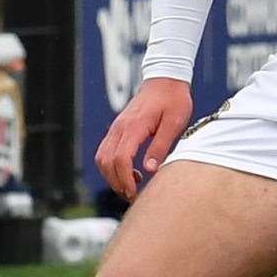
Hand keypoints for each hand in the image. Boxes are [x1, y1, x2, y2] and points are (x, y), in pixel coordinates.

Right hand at [95, 77, 192, 201]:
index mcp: (133, 127)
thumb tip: (150, 171)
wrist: (165, 81)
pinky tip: (132, 172)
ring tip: (132, 186)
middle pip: (106, 162)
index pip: (120, 159)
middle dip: (116, 182)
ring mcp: (116, 128)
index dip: (124, 180)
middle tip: (133, 196)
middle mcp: (119, 128)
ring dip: (112, 176)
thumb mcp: (174, 123)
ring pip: (102, 158)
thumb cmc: (174, 101)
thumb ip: (161, 146)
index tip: (135, 193)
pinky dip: (112, 166)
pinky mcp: (118, 129)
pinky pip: (106, 151)